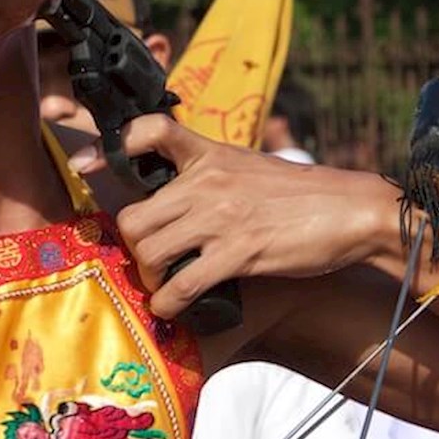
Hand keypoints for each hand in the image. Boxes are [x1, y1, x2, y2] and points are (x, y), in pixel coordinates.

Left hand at [83, 115, 396, 318]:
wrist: (353, 210)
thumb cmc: (299, 195)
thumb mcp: (246, 168)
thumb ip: (207, 177)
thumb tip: (171, 204)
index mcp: (208, 154)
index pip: (149, 131)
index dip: (111, 146)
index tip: (85, 166)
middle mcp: (207, 182)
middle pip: (133, 217)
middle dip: (132, 248)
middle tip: (147, 262)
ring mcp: (220, 218)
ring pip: (148, 252)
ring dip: (149, 279)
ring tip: (163, 286)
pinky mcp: (238, 253)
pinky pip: (182, 284)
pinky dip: (169, 303)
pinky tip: (175, 307)